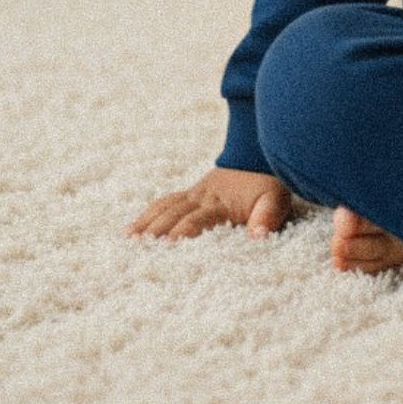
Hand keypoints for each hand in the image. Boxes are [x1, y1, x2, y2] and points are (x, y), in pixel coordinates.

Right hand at [125, 166, 291, 241]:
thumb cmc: (268, 183)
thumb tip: (257, 237)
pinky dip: (148, 214)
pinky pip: (166, 202)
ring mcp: (194, 194)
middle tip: (136, 250)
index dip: (184, 232)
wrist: (261, 153)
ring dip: (146, 223)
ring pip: (165, 208)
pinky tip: (133, 229)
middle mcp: (202, 199)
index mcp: (221, 204)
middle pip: (174, 215)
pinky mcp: (190, 193)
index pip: (198, 220)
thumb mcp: (275, 199)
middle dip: (156, 232)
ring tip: (127, 241)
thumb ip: (266, 217)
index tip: (168, 246)